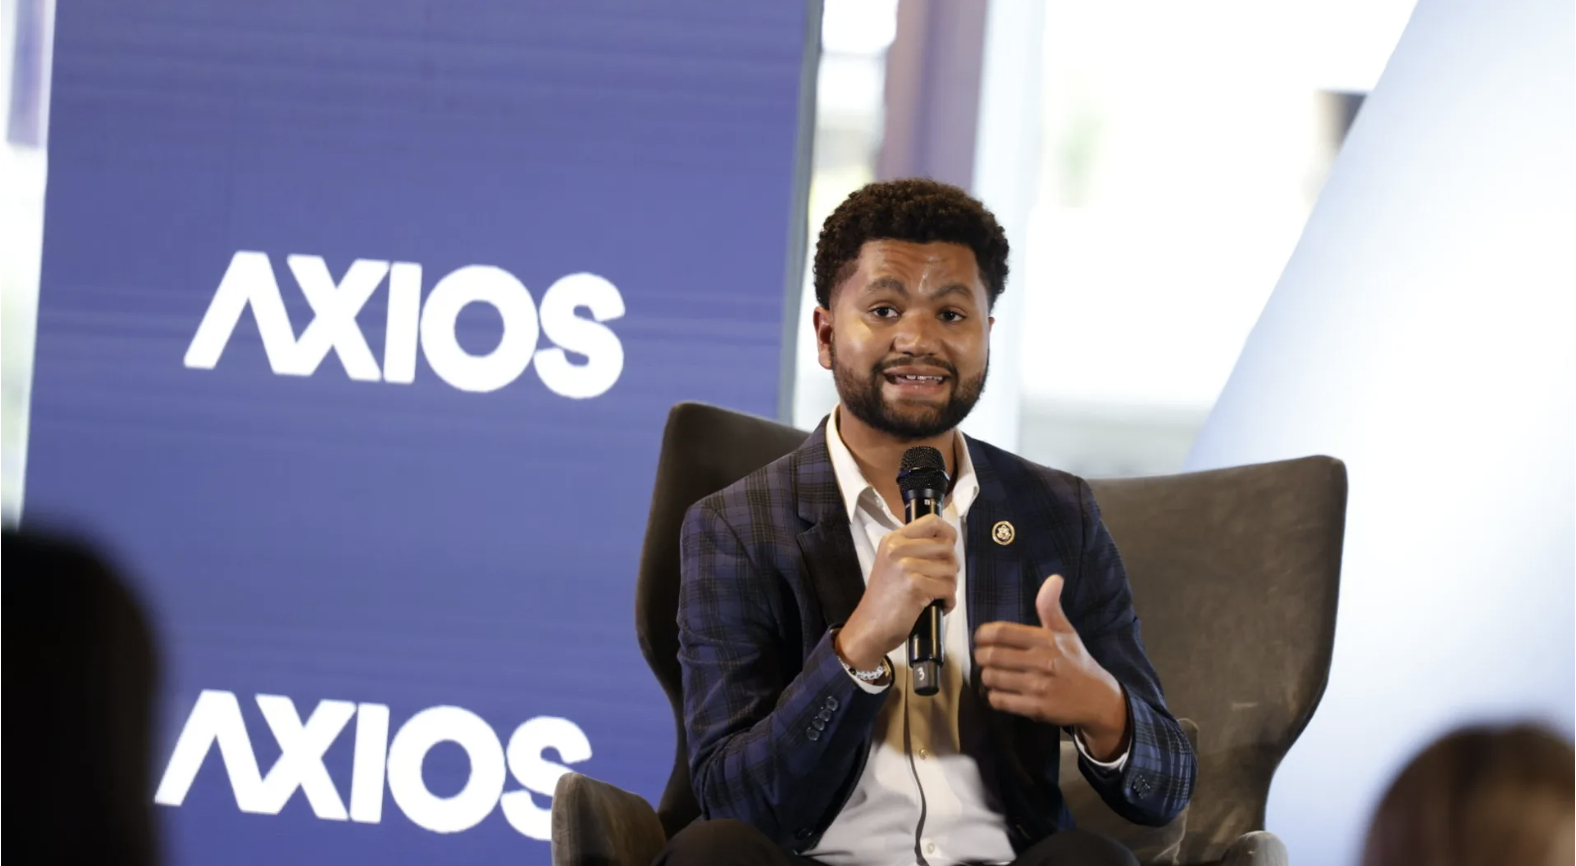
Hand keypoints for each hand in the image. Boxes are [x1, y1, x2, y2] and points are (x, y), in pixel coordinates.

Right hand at [838, 514, 957, 669]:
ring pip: (950, 569)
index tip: (949, 547)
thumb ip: (914, 549)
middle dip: (951, 567)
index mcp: (893, 540)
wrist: (869, 627)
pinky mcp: (915, 586)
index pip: (932, 521)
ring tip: (937, 596)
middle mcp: (898, 548)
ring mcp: (906, 566)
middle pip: (947, 547)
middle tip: (942, 581)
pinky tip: (939, 606)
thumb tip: (948, 543)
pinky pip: (948, 588)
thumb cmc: (885, 599)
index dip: (948, 533)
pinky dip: (949, 601)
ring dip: (950, 586)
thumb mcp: (893, 563)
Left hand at [974, 574, 1128, 759]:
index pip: (1001, 632)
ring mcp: (1038, 686)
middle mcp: (1041, 662)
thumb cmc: (1077, 662)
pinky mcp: (1036, 708)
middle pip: (992, 655)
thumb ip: (1051, 607)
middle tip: (982, 657)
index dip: (982, 634)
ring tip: (990, 674)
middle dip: (980, 656)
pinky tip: (999, 692)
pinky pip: (1000, 700)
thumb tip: (1054, 578)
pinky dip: (993, 696)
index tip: (980, 638)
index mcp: (1045, 640)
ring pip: (992, 678)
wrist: (1098, 699)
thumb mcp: (1066, 632)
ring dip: (985, 676)